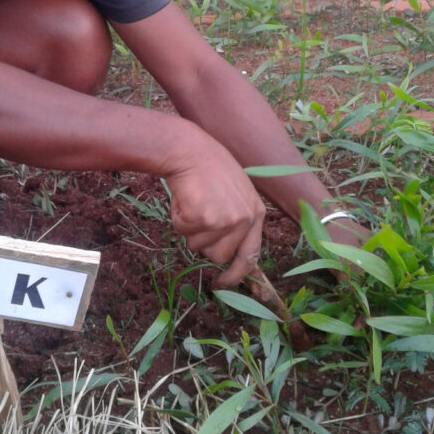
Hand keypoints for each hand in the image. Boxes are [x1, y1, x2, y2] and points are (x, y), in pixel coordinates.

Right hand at [163, 136, 264, 286]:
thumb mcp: (236, 193)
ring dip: (189, 229)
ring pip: (197, 246)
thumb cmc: (209, 168)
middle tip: (198, 217)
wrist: (190, 149)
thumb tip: (228, 256)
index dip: (236, 274)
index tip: (223, 283)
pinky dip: (177, 217)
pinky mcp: (203, 218)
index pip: (250, 255)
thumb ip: (237, 221)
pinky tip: (184, 197)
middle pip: (218, 256)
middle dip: (203, 243)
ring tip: (193, 202)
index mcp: (256, 214)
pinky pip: (182, 231)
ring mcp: (224, 220)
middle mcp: (244, 219)